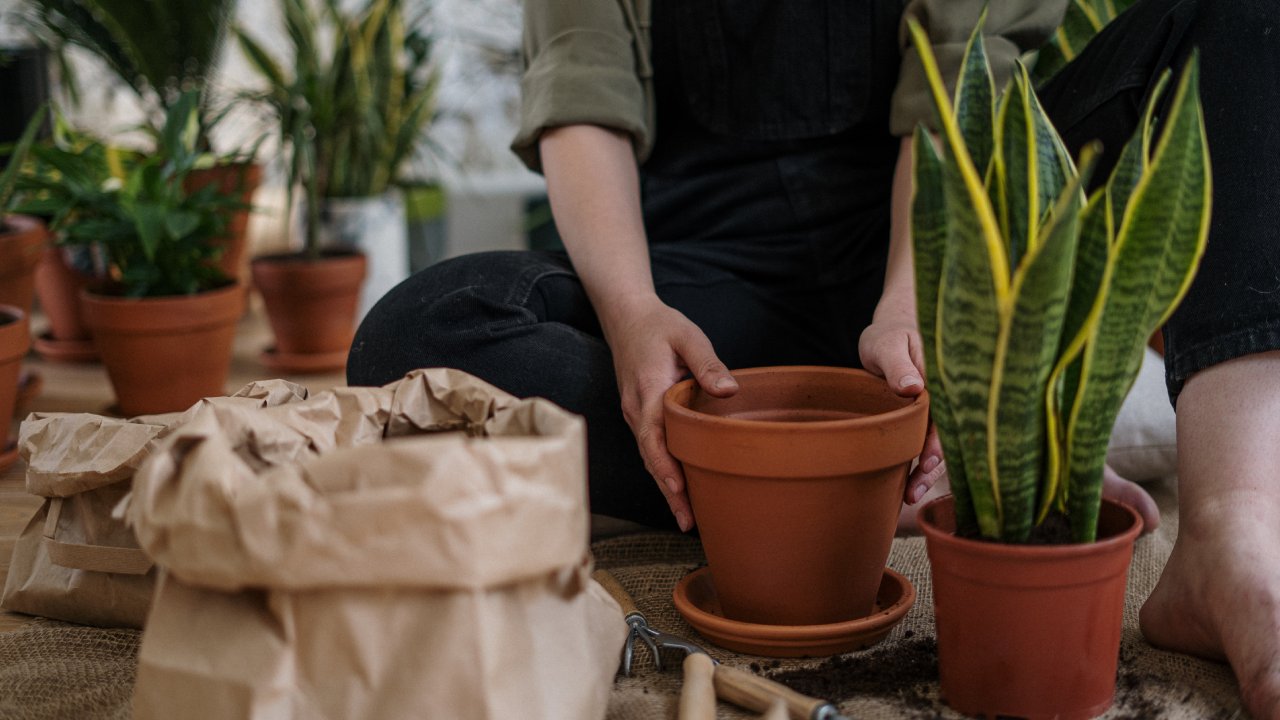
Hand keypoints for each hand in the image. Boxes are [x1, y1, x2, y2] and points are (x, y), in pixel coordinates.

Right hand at [605, 297, 737, 531]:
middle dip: (668, 492)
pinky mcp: (639, 415)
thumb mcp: (688, 336)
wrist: (625, 316)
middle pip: (650, 458)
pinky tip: (678, 487)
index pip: (653, 438)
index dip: (665, 467)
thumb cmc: (660, 326)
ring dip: (665, 486)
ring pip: (649, 457)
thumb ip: (707, 363)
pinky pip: (650, 448)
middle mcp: (635, 409)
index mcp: (648, 391)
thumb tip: (729, 391)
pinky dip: (662, 470)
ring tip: (687, 517)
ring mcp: (634, 414)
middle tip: (689, 522)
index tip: (679, 491)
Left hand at [858, 315, 943, 504]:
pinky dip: (922, 463)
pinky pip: (929, 442)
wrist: (891, 332)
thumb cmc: (889, 336)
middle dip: (934, 464)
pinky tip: (911, 485)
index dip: (939, 441)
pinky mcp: (927, 419)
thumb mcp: (887, 344)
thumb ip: (898, 364)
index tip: (927, 462)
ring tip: (911, 495)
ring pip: (940, 444)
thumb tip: (914, 387)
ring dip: (929, 470)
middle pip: (947, 436)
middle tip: (915, 489)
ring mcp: (938, 410)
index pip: (947, 415)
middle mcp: (946, 398)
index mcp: (942, 379)